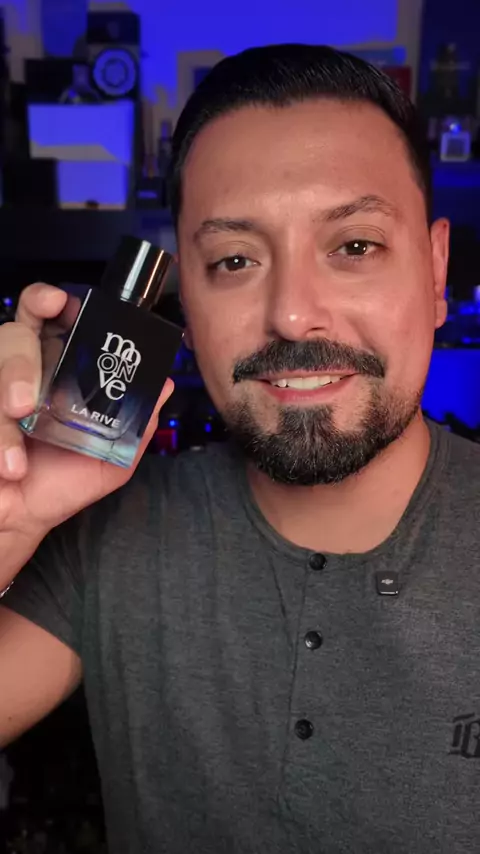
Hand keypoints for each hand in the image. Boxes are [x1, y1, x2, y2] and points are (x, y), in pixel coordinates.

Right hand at [0, 283, 173, 576]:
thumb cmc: (62, 481)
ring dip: (8, 389)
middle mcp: (21, 372)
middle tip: (28, 398)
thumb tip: (165, 385)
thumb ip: (137, 423)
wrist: (22, 519)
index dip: (50, 301)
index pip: (50, 318)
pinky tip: (11, 465)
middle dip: (20, 359)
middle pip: (14, 334)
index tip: (59, 303)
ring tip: (18, 429)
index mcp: (57, 370)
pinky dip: (0, 439)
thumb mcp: (112, 458)